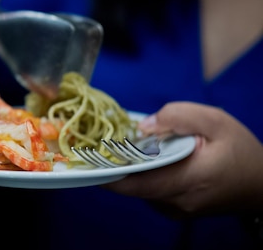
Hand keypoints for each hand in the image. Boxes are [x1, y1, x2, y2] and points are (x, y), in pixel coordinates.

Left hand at [105, 101, 262, 215]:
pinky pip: (151, 191)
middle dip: (113, 165)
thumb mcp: (215, 121)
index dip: (106, 171)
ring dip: (129, 169)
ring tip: (121, 146)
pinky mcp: (177, 209)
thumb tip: (142, 126)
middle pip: (132, 186)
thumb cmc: (242, 152)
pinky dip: (143, 174)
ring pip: (140, 189)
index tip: (85, 158)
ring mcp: (176, 209)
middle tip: (97, 144)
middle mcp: (176, 202)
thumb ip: (177, 117)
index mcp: (185, 181)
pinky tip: (145, 157)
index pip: (133, 183)